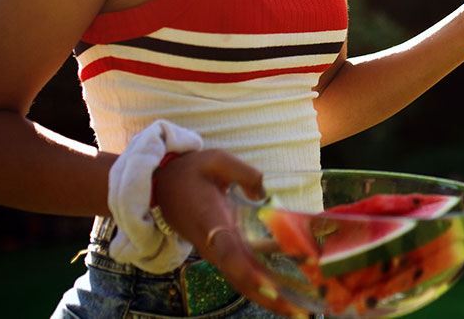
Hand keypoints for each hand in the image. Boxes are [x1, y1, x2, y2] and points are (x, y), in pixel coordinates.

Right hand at [152, 150, 309, 317]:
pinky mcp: (224, 250)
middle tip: (302, 314)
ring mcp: (218, 250)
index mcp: (210, 220)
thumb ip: (245, 173)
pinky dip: (268, 281)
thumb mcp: (215, 160)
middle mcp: (214, 243)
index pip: (227, 251)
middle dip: (270, 298)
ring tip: (304, 309)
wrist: (160, 187)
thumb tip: (266, 193)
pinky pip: (246, 270)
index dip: (248, 272)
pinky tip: (296, 287)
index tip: (271, 288)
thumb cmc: (189, 172)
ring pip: (244, 280)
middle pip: (241, 277)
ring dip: (272, 296)